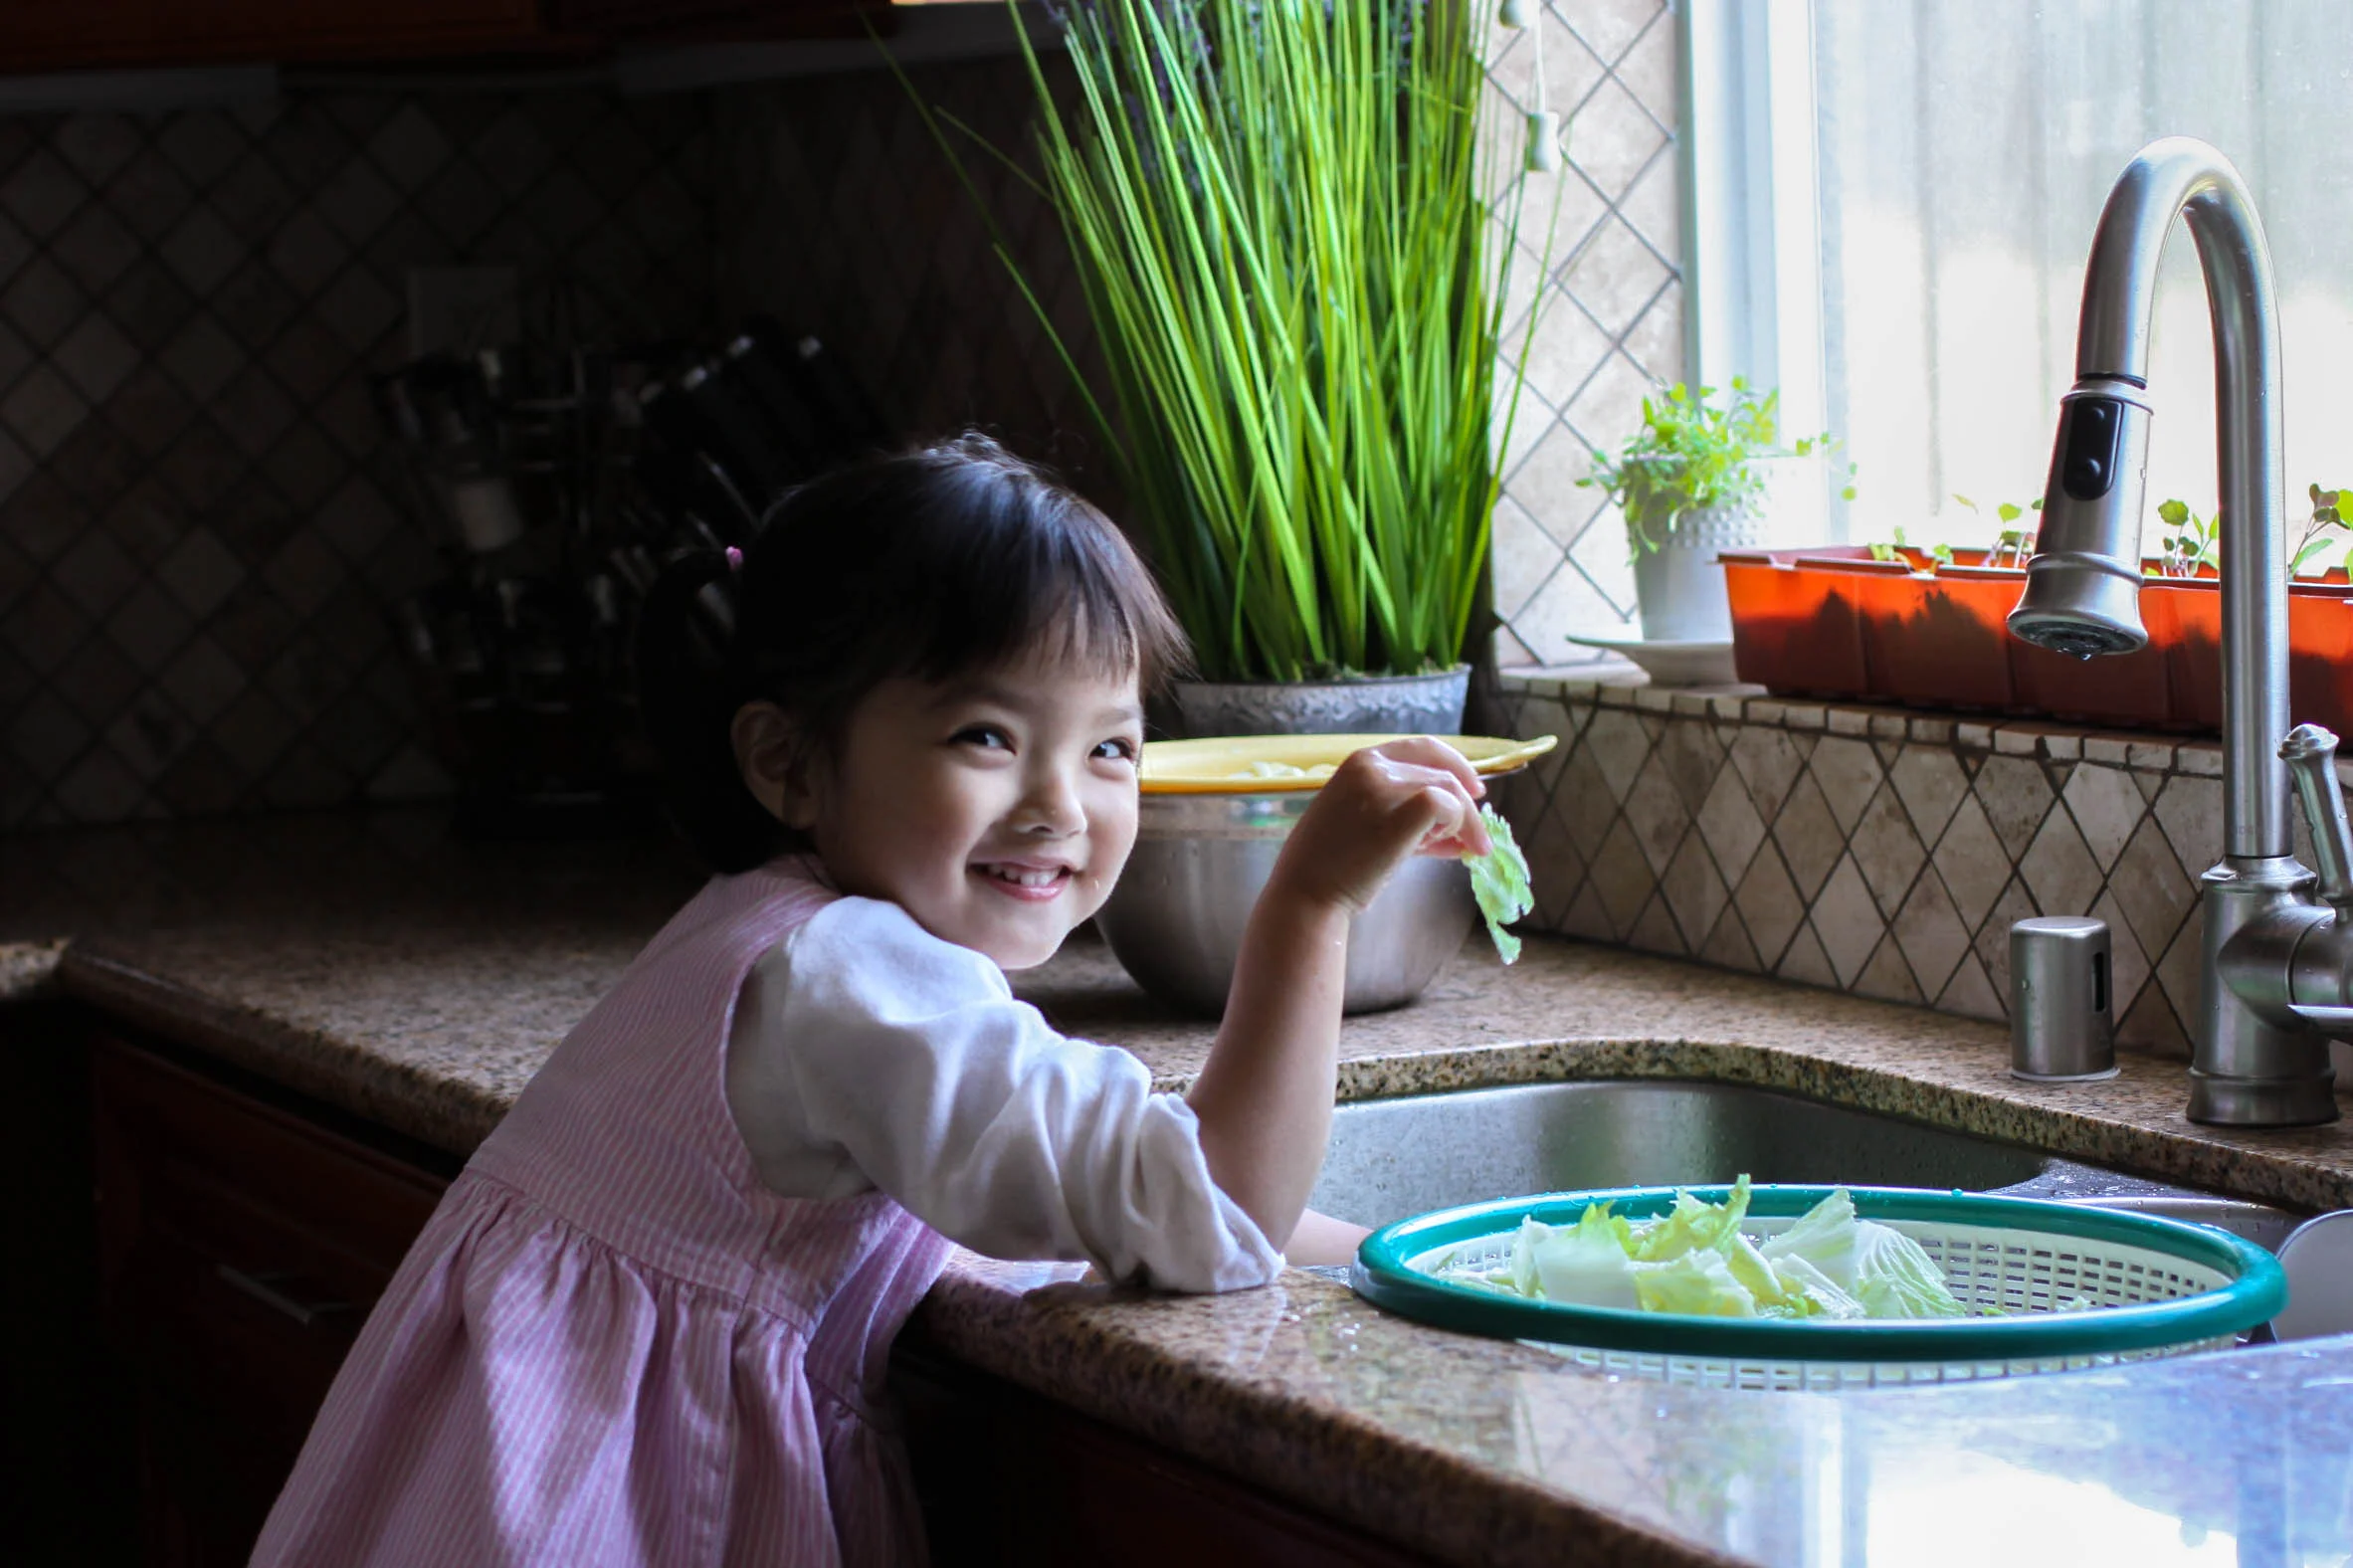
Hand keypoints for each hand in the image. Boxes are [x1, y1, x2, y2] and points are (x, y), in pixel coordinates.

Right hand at [1268, 737, 1490, 915]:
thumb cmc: (1329, 868)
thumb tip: (1456, 831)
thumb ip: (1407, 820)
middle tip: (1480, 827)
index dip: (1454, 764)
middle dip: (1467, 797)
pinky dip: (1458, 827)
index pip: (1421, 748)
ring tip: (1463, 851)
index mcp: (1360, 762)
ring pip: (1449, 790)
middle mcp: (1372, 765)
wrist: (1306, 892)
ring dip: (1465, 822)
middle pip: (1441, 768)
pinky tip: (1453, 851)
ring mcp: (1386, 786)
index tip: (1472, 788)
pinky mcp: (1403, 811)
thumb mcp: (1365, 826)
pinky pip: (1447, 807)